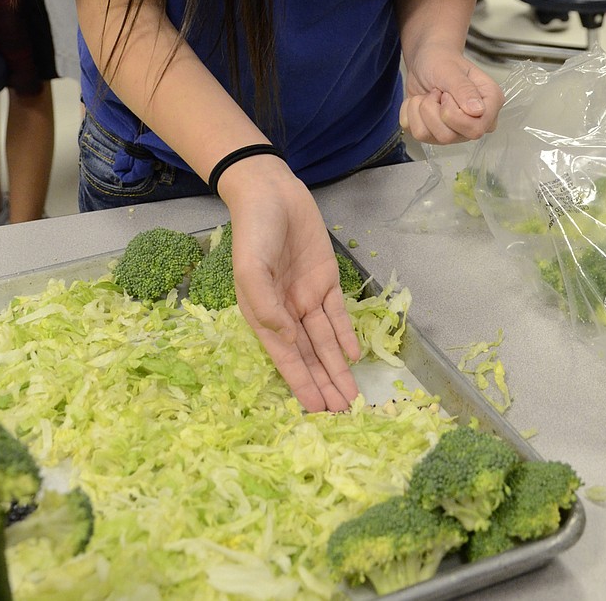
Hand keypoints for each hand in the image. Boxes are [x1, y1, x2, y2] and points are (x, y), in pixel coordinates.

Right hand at [219, 162, 360, 411]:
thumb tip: (287, 340)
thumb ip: (266, 306)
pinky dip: (346, 334)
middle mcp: (286, 311)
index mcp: (263, 313)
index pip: (286, 357)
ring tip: (351, 395)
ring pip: (326, 340)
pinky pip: (338, 313)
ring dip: (338, 367)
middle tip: (342, 414)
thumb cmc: (254, 231)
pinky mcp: (326, 278)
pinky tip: (354, 356)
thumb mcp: (250, 268)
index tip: (316, 411)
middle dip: (325, 384)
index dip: (301, 384)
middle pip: (310, 355)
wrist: (271, 192)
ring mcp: (307, 295)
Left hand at [400, 48, 503, 143]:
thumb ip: (464, 89)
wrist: (425, 61)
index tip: (445, 94)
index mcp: (489, 103)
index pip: (476, 129)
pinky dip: (410, 113)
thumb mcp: (451, 69)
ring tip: (428, 95)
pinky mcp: (435, 134)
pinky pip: (417, 134)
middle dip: (432, 110)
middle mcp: (476, 121)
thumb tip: (477, 111)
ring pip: (432, 137)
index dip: (453, 114)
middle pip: (449, 137)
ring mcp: (456, 131)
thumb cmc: (442, 61)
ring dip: (421, 110)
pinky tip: (419, 102)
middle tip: (435, 92)